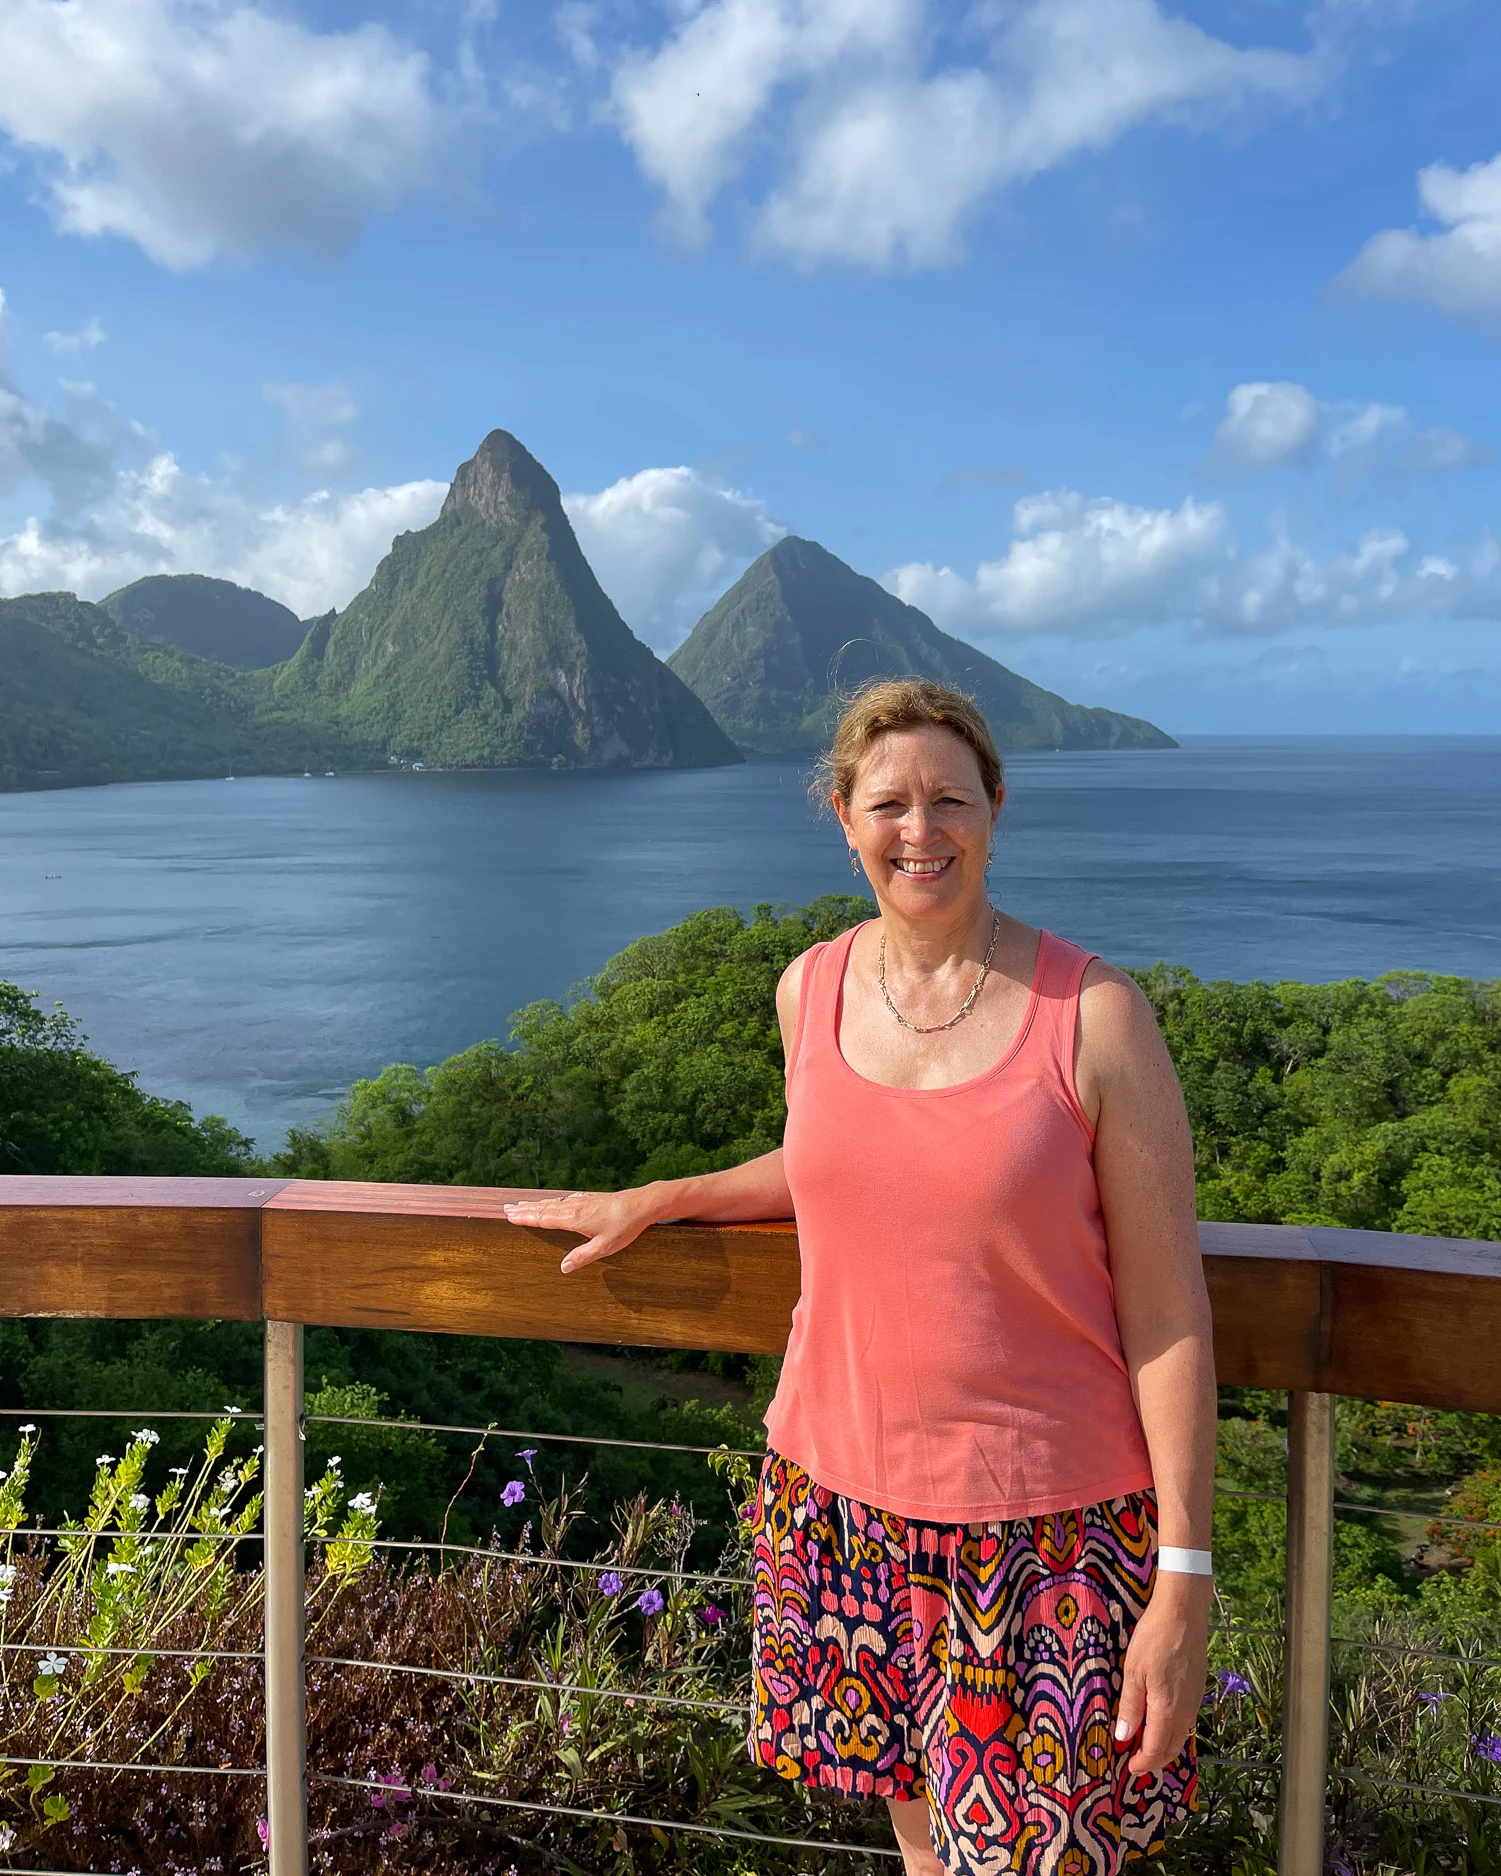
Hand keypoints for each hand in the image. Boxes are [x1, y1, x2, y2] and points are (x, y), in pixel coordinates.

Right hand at [501, 1187, 665, 1273]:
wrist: (642, 1204)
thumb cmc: (624, 1226)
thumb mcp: (604, 1247)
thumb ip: (583, 1257)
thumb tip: (563, 1268)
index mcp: (574, 1218)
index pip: (544, 1218)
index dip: (526, 1218)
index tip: (509, 1216)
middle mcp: (574, 1207)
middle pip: (543, 1208)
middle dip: (524, 1209)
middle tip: (506, 1209)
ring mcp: (581, 1201)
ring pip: (552, 1203)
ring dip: (535, 1204)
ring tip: (521, 1205)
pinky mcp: (589, 1198)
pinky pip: (562, 1201)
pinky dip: (550, 1202)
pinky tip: (551, 1204)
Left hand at [1114, 1573, 1210, 1774]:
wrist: (1184, 1613)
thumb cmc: (1153, 1639)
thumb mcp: (1133, 1672)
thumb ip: (1130, 1707)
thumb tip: (1122, 1738)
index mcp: (1167, 1711)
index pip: (1155, 1750)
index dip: (1142, 1763)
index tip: (1128, 1769)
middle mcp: (1186, 1713)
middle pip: (1171, 1749)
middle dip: (1154, 1761)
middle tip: (1135, 1763)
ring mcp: (1195, 1702)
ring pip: (1181, 1736)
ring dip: (1164, 1747)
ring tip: (1145, 1745)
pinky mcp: (1198, 1690)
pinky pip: (1186, 1722)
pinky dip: (1172, 1731)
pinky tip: (1160, 1722)